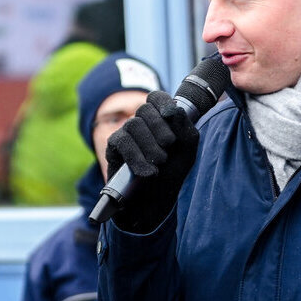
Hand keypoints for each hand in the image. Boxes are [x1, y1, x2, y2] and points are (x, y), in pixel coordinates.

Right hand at [103, 89, 200, 232]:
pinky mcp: (113, 149)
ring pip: (133, 124)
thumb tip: (172, 110)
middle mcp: (141, 124)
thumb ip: (185, 128)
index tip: (170, 115)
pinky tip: (147, 172)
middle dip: (160, 128)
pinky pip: (122, 142)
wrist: (154, 203)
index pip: (156, 97)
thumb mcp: (187, 150)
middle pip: (145, 109)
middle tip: (169, 148)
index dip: (162, 102)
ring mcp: (125, 135)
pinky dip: (137, 157)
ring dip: (149, 145)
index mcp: (159, 120)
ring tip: (159, 163)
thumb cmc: (170, 174)